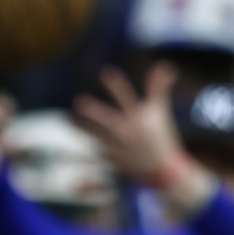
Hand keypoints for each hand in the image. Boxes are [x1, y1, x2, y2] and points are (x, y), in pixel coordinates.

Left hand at [74, 65, 215, 217]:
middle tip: (80, 102)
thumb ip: (158, 88)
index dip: (116, 84)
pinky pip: (94, 157)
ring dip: (83, 128)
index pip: (126, 97)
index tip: (105, 72)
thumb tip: (165, 66)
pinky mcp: (112, 159)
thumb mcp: (160, 110)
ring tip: (70, 120)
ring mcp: (117, 146)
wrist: (162, 167)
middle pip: (107, 119)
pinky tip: (67, 155)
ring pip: (97, 135)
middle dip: (94, 111)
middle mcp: (126, 131)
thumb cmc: (160, 134)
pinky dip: (80, 158)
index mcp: (137, 117)